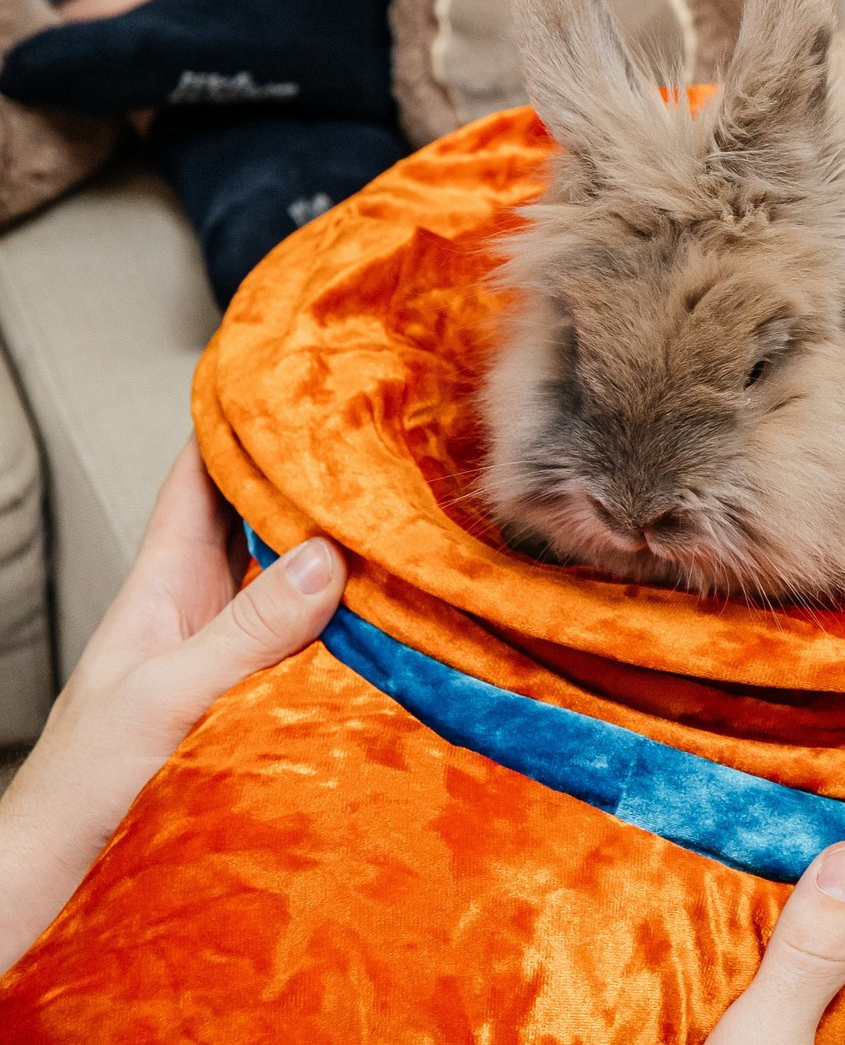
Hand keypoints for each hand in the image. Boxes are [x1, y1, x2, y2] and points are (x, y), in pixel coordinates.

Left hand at [0, 440, 344, 967]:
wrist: (64, 861)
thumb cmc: (87, 779)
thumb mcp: (166, 697)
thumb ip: (243, 632)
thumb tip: (326, 560)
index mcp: (163, 582)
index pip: (200, 476)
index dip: (237, 418)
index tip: (286, 371)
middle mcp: (197, 602)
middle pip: (256, 513)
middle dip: (305, 467)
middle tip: (371, 423)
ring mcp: (224, 644)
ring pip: (286, 566)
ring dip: (331, 534)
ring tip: (392, 496)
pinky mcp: (252, 689)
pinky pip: (309, 626)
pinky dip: (348, 602)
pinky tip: (387, 599)